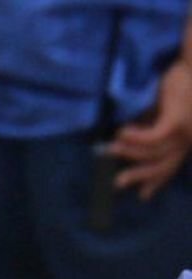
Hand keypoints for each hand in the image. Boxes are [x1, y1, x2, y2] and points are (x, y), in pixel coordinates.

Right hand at [110, 60, 191, 199]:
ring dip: (130, 152)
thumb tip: (124, 142)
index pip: (170, 166)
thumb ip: (148, 127)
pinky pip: (153, 138)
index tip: (143, 195)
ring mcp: (184, 131)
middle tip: (117, 183)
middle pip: (162, 166)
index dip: (156, 182)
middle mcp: (187, 139)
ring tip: (112, 147)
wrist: (188, 64)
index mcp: (185, 139)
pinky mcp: (177, 121)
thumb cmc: (174, 84)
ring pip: (153, 153)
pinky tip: (122, 133)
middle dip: (139, 175)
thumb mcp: (159, 112)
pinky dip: (136, 138)